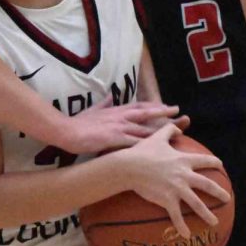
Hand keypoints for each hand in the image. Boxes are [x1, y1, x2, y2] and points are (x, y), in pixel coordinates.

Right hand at [60, 96, 184, 154]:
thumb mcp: (91, 110)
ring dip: (161, 130)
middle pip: (146, 113)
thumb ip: (102, 103)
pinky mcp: (116, 139)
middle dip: (163, 112)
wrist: (66, 130)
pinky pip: (136, 142)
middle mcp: (120, 116)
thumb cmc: (76, 123)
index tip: (165, 106)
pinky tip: (159, 149)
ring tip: (176, 131)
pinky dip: (148, 145)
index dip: (153, 106)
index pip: (138, 105)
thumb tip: (108, 95)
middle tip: (178, 112)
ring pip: (145, 128)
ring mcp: (119, 127)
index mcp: (115, 110)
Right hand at [116, 123, 230, 237]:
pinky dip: (182, 226)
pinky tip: (186, 235)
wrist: (130, 167)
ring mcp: (177, 189)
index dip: (214, 163)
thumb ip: (169, 129)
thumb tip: (177, 126)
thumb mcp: (157, 136)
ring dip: (207, 214)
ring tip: (215, 223)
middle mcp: (184, 175)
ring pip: (196, 204)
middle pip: (207, 184)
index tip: (221, 166)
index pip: (204, 161)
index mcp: (184, 160)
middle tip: (227, 197)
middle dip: (219, 192)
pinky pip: (177, 215)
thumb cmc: (142, 151)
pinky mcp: (167, 200)